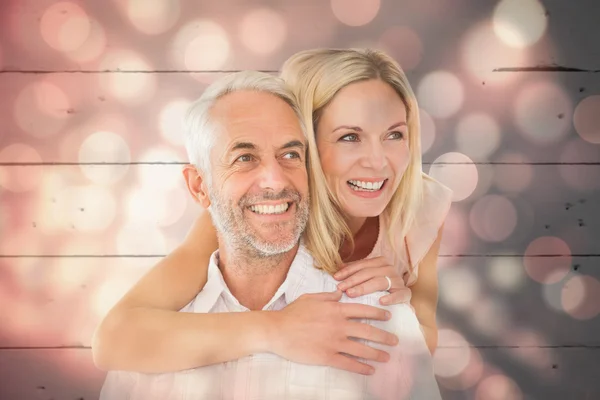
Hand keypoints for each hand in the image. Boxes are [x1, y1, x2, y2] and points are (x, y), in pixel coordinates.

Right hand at [267, 290, 398, 374]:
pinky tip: (370, 370)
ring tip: (386, 357)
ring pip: (362, 349)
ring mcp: (334, 342)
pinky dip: (361, 368)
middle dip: (384, 336)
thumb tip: (340, 294)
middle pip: (368, 331)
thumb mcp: (311, 298)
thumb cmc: (292, 313)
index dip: (378, 314)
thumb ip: (328, 296)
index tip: (388, 317)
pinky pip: (349, 363)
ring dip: (377, 354)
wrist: (277, 331)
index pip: (363, 311)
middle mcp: (339, 326)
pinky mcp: (327, 357)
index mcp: (336, 310)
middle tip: (395, 341)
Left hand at [334, 256, 410, 304]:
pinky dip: (391, 298)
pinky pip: (399, 294)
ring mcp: (398, 281)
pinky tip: (381, 302)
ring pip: (380, 282)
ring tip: (351, 294)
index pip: (362, 264)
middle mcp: (390, 269)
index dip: (348, 270)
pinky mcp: (406, 293)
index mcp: (380, 262)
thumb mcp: (367, 276)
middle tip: (340, 288)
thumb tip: (337, 268)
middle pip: (368, 273)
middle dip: (352, 280)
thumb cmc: (379, 287)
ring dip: (364, 288)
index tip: (335, 277)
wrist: (399, 298)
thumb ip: (355, 271)